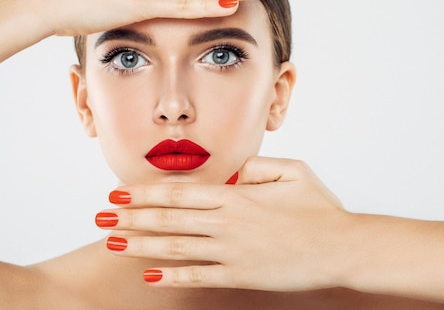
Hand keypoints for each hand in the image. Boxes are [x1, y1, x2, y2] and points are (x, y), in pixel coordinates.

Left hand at [96, 157, 350, 290]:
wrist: (341, 247)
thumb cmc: (321, 209)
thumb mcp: (293, 172)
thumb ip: (258, 167)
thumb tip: (233, 172)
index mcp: (238, 195)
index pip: (180, 192)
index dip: (146, 193)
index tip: (120, 192)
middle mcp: (227, 223)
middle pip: (169, 218)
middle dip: (131, 216)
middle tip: (101, 216)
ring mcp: (231, 251)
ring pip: (175, 246)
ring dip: (141, 243)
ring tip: (113, 242)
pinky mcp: (240, 275)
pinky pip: (198, 276)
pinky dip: (172, 275)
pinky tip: (151, 275)